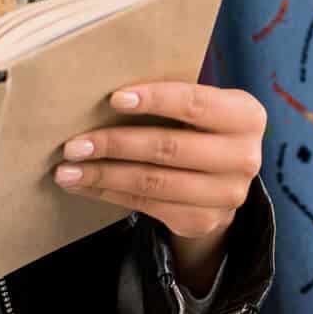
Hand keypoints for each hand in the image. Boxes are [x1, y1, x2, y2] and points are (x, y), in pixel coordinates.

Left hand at [54, 83, 265, 284]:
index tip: (113, 99)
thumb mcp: (198, 108)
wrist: (220, 180)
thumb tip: (101, 93)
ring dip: (103, 175)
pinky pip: (146, 205)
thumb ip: (168, 98)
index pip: (195, 103)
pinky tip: (83, 184)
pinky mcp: (203, 220)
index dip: (154, 100)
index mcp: (245, 116)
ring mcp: (227, 195)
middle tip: (72, 144)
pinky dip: (109, 193)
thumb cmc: (197, 128)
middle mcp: (244, 157)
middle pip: (168, 147)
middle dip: (114, 144)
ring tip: (67, 169)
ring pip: (153, 182)